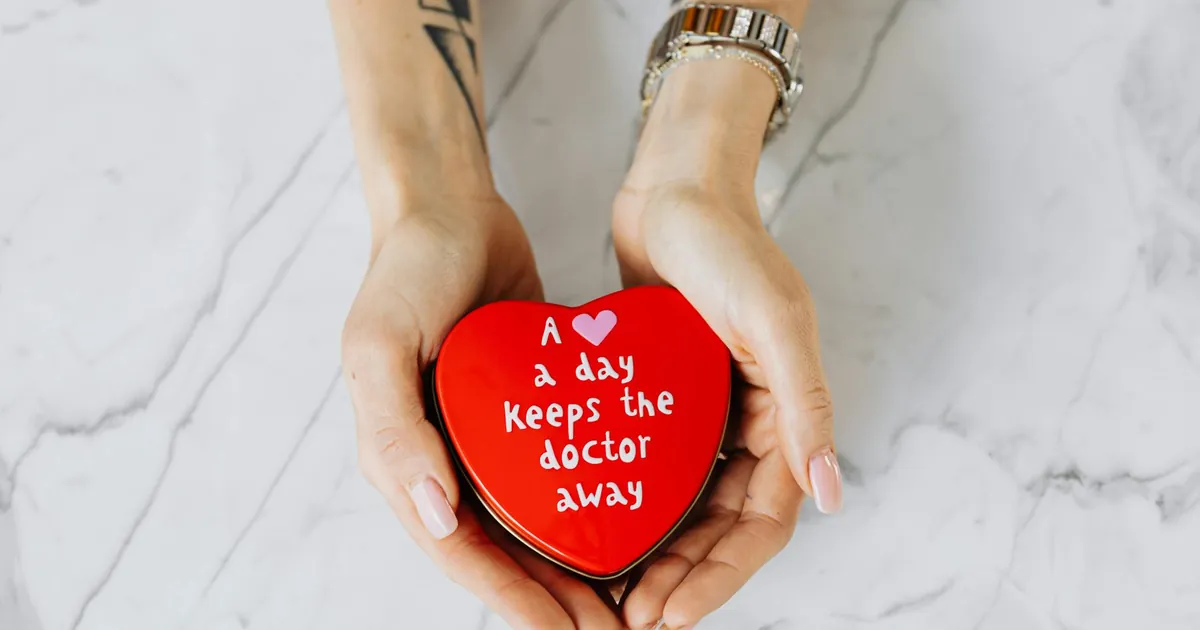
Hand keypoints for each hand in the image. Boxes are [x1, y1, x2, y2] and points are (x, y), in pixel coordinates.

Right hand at [341, 196, 624, 629]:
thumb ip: (395, 430)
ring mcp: (484, 438)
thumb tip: (433, 516)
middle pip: (500, 552)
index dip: (513, 601)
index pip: (459, 552)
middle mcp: (442, 459)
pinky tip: (632, 522)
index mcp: (402, 457)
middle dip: (553, 599)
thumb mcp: (379, 342)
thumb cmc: (405, 268)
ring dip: (573, 565)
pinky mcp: (521, 412)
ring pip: (530, 523)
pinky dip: (583, 506)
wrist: (448, 205)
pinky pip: (551, 474)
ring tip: (630, 598)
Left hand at [611, 58, 841, 629]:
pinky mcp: (666, 396)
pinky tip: (596, 529)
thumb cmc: (727, 243)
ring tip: (613, 594)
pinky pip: (657, 467)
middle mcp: (751, 421)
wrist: (675, 187)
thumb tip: (829, 492)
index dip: (721, 575)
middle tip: (633, 620)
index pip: (762, 521)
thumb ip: (806, 404)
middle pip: (723, 526)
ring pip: (688, 506)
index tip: (670, 614)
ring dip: (660, 554)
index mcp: (785, 414)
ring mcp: (707, 412)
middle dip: (684, 578)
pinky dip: (636, 505)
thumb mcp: (773, 318)